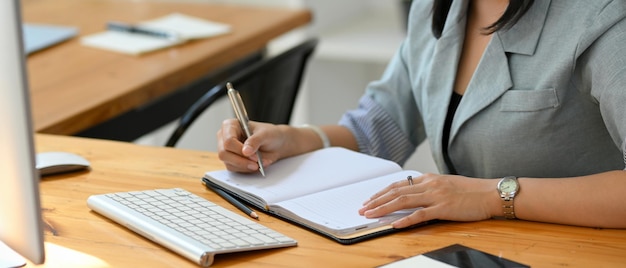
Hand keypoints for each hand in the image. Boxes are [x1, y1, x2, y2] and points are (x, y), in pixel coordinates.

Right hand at [217, 119, 286, 172]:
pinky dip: (245, 169)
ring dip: (244, 166)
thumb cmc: (270, 134)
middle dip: (241, 160)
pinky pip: (233, 168)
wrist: (276, 144)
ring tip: (258, 164)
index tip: (254, 155)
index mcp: (230, 125)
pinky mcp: (230, 160)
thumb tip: (246, 151)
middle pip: (224, 153)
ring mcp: (226, 150)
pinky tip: (255, 165)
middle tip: (256, 163)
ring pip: (228, 163)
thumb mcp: (265, 134)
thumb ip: (255, 141)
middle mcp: (225, 137)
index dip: (239, 150)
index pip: (228, 140)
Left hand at [358, 173, 498, 227]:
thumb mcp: (446, 184)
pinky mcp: (443, 208)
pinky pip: (420, 215)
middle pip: (395, 192)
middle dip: (376, 201)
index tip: (370, 199)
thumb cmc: (471, 191)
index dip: (381, 192)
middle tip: (362, 208)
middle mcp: (429, 185)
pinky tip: (394, 224)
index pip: (398, 184)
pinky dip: (405, 219)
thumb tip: (415, 193)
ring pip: (402, 201)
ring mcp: (435, 196)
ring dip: (383, 208)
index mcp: (429, 178)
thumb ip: (430, 188)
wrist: (491, 193)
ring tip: (370, 215)